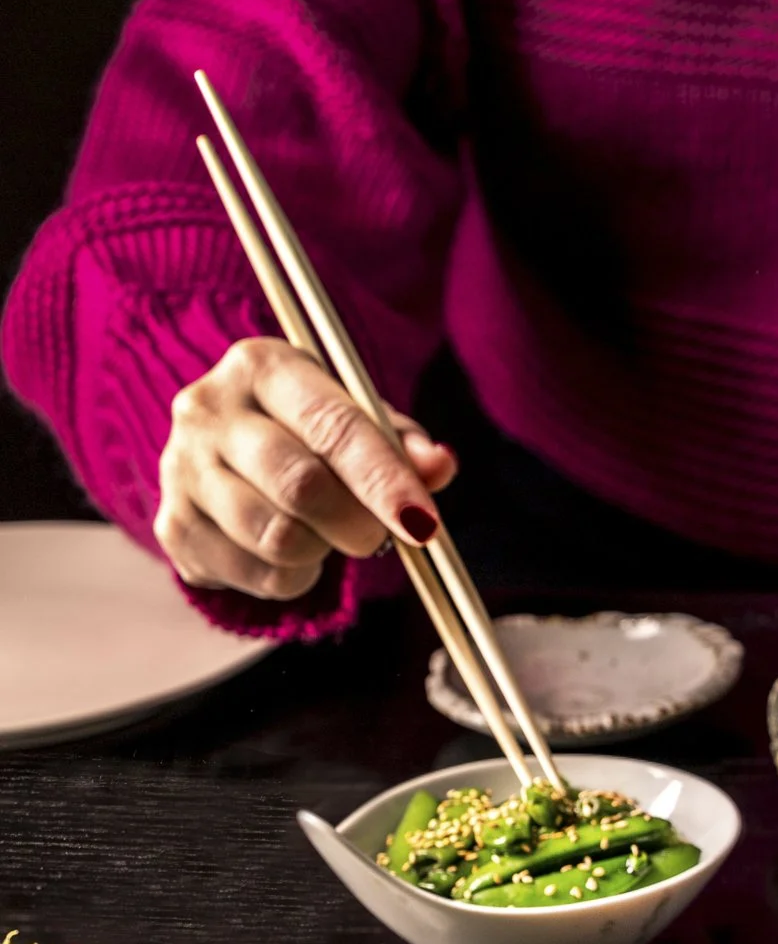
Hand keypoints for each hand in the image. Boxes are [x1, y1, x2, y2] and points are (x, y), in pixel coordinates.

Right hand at [154, 337, 457, 599]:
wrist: (222, 453)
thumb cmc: (308, 430)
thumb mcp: (358, 418)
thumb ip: (403, 443)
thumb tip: (439, 465)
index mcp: (263, 366)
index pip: (335, 427)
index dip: (384, 480)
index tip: (423, 524)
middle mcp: (209, 409)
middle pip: (301, 486)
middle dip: (358, 524)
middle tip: (377, 536)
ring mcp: (180, 467)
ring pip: (278, 537)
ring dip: (323, 551)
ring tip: (326, 533)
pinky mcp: (173, 524)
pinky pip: (258, 574)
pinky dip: (295, 577)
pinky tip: (293, 553)